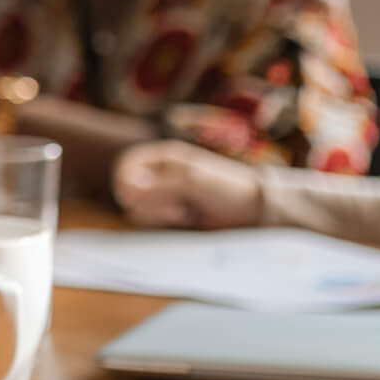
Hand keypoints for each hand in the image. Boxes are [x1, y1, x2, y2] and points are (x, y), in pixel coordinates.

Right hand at [111, 142, 263, 229]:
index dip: (127, 182)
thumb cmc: (227, 189)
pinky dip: (165, 222)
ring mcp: (165, 195)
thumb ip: (159, 184)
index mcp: (164, 158)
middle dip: (148, 201)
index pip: (127, 166)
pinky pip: (153, 221)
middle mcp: (161, 175)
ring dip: (158, 213)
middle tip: (176, 206)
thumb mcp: (194, 181)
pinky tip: (186, 219)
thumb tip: (126, 191)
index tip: (139, 198)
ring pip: (139, 208)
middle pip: (129, 190)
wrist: (254, 212)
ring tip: (184, 212)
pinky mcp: (172, 215)